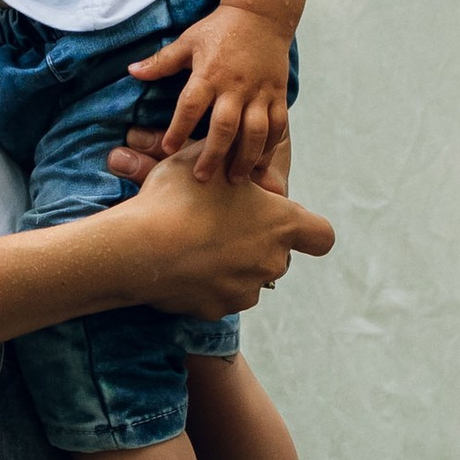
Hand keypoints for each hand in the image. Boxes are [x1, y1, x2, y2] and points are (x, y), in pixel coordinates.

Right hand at [110, 157, 332, 318]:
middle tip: (222, 227)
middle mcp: (271, 262)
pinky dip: (206, 287)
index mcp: (280, 224)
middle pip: (279, 257)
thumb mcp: (203, 160)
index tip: (285, 223)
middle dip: (257, 245)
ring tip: (197, 249)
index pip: (322, 235)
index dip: (308, 230)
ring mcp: (245, 290)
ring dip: (233, 268)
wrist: (137, 248)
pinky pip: (219, 298)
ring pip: (249, 280)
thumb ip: (229, 156)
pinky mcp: (217, 310)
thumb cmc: (175, 199)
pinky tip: (182, 269)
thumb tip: (234, 149)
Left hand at [127, 2, 294, 183]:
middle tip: (201, 178)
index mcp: (209, 73)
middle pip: (224, 126)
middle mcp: (235, 85)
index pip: (190, 106)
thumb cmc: (219, 29)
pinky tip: (260, 162)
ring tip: (236, 179)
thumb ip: (161, 61)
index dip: (178, 129)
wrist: (261, 14)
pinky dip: (270, 145)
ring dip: (245, 157)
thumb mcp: (187, 41)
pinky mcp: (278, 93)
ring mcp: (259, 91)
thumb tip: (131, 71)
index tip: (168, 150)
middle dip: (212, 154)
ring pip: (255, 131)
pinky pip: (278, 124)